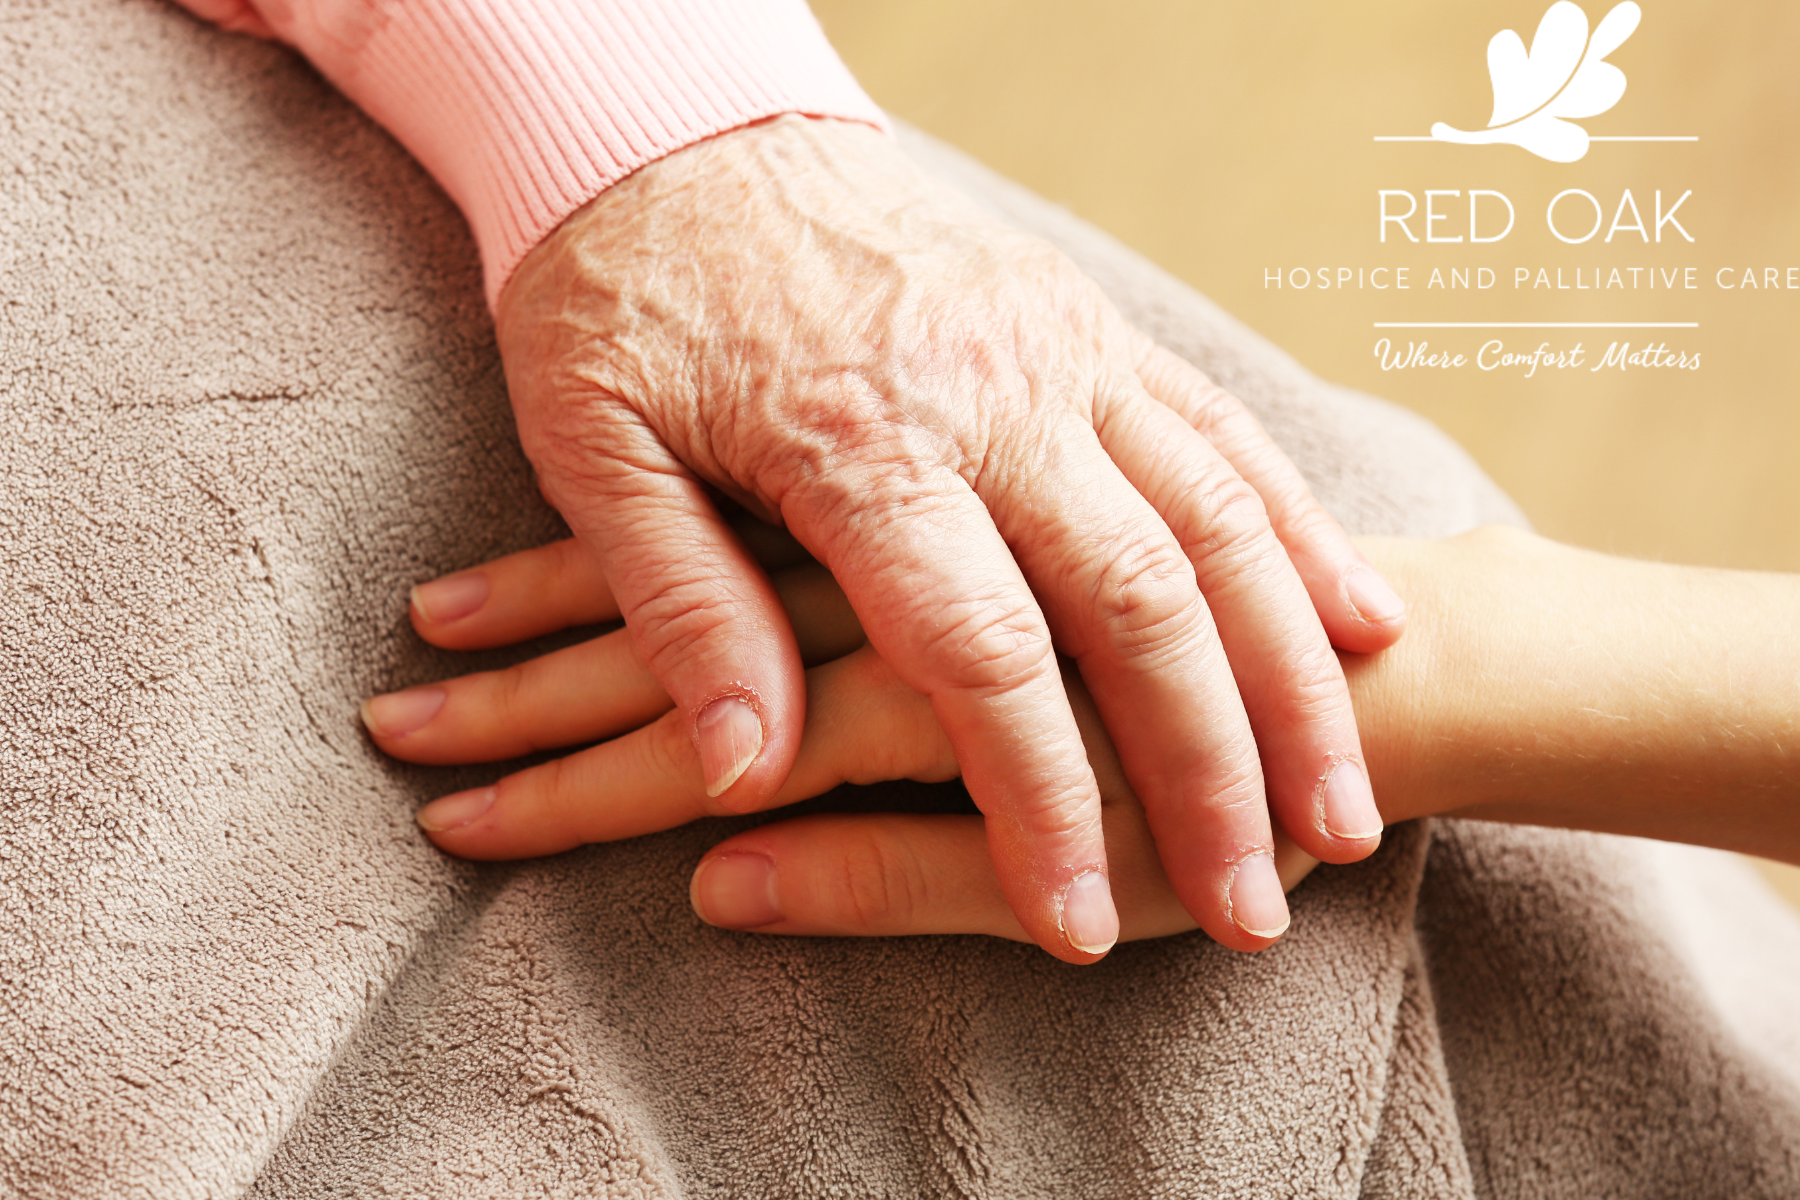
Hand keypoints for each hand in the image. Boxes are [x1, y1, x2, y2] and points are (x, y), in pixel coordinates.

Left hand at [492, 114, 1405, 960]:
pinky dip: (1299, 534)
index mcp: (861, 444)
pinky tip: (1358, 625)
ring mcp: (1057, 351)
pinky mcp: (1088, 324)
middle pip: (1139, 603)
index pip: (976, 660)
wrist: (671, 116)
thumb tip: (737, 787)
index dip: (1037, 807)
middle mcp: (989, 395)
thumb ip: (678, 613)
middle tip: (1266, 903)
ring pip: (1217, 521)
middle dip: (1214, 770)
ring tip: (1347, 807)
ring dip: (1292, 676)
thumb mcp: (595, 455)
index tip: (1078, 924)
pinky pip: (1222, 432)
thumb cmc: (617, 298)